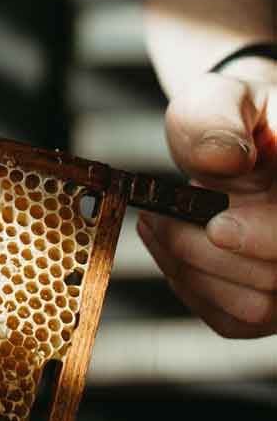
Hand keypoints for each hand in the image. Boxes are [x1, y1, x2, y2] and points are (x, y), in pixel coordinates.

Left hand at [138, 69, 276, 338]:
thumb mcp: (219, 99)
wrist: (234, 140)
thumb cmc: (228, 118)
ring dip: (190, 271)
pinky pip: (233, 320)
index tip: (217, 225)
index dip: (267, 237)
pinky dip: (191, 288)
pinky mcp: (270, 301)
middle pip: (276, 279)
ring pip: (256, 307)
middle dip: (205, 252)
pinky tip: (169, 249)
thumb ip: (218, 121)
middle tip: (155, 218)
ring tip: (156, 226)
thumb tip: (221, 159)